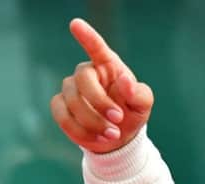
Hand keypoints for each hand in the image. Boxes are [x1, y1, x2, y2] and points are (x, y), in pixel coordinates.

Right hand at [50, 18, 153, 152]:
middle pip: (82, 78)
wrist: (119, 138)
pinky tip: (98, 138)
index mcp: (108, 66)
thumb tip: (125, 81)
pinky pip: (63, 117)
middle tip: (118, 118)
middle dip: (99, 102)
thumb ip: (138, 92)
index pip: (96, 48)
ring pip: (72, 101)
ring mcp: (71, 90)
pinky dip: (81, 131)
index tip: (76, 24)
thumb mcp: (142, 104)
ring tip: (113, 134)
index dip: (87, 36)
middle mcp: (87, 74)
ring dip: (94, 121)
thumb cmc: (132, 114)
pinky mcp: (61, 107)